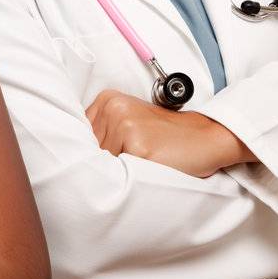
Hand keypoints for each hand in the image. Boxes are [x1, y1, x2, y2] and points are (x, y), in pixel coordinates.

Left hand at [86, 90, 253, 177]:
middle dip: (102, 163)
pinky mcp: (138, 145)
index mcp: (108, 99)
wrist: (206, 138)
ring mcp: (125, 125)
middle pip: (87, 149)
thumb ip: (102, 134)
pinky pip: (120, 172)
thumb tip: (71, 158)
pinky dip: (130, 178)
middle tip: (129, 162)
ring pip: (101, 162)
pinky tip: (147, 168)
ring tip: (141, 163)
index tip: (104, 159)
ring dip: (116, 172)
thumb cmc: (166, 137)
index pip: (78, 134)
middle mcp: (113, 107)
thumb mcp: (130, 124)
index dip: (89, 153)